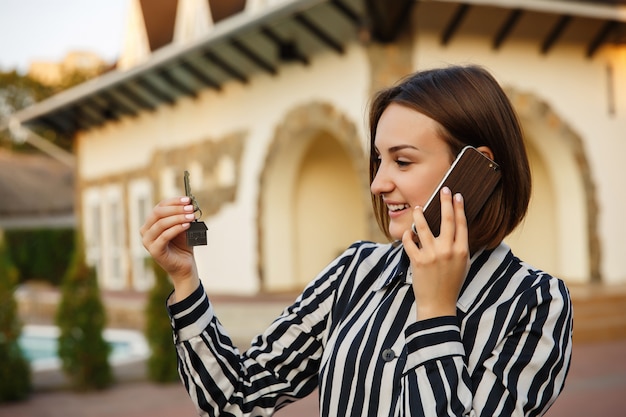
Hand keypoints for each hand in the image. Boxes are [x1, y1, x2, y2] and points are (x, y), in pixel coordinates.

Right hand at [140, 196, 199, 299]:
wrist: (184, 265)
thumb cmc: (183, 245)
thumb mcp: (183, 227)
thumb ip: (182, 216)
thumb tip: (188, 203)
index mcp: (151, 223)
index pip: (159, 206)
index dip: (174, 201)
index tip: (187, 199)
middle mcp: (146, 231)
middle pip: (158, 213)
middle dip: (176, 209)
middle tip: (190, 208)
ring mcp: (148, 242)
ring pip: (161, 224)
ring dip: (178, 218)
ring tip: (191, 217)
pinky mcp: (154, 251)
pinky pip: (164, 236)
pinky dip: (176, 229)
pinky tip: (187, 225)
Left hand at [402, 187, 469, 320]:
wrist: (438, 304)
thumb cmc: (451, 283)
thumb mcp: (462, 264)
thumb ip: (459, 246)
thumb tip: (456, 226)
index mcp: (461, 251)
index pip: (461, 224)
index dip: (459, 208)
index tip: (457, 195)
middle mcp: (448, 251)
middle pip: (447, 220)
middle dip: (445, 202)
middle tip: (443, 190)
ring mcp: (432, 255)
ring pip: (424, 228)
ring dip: (420, 215)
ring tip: (417, 207)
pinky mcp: (417, 261)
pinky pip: (409, 242)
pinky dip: (407, 236)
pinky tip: (407, 233)